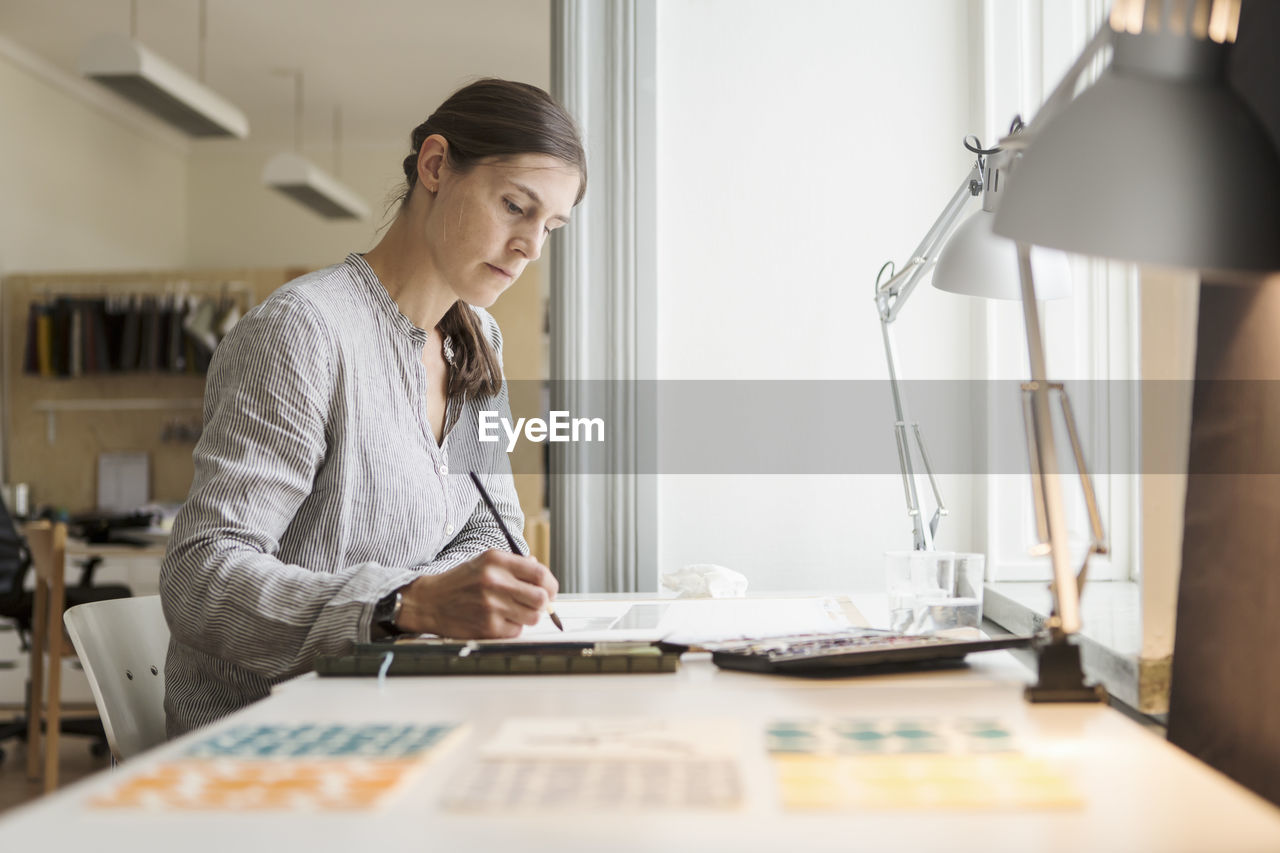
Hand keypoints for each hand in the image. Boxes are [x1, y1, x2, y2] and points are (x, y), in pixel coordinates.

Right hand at [397, 550, 557, 638]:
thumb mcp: (485, 562)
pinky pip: (516, 631)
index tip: (549, 590)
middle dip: (542, 603)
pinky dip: (511, 628)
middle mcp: (495, 581)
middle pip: (541, 598)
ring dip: (527, 616)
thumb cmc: (460, 582)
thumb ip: (515, 565)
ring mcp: (492, 606)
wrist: (429, 602)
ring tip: (512, 611)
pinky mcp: (488, 627)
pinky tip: (497, 620)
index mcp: (497, 561)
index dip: (550, 585)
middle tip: (534, 604)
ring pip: (533, 617)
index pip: (540, 573)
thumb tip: (541, 573)